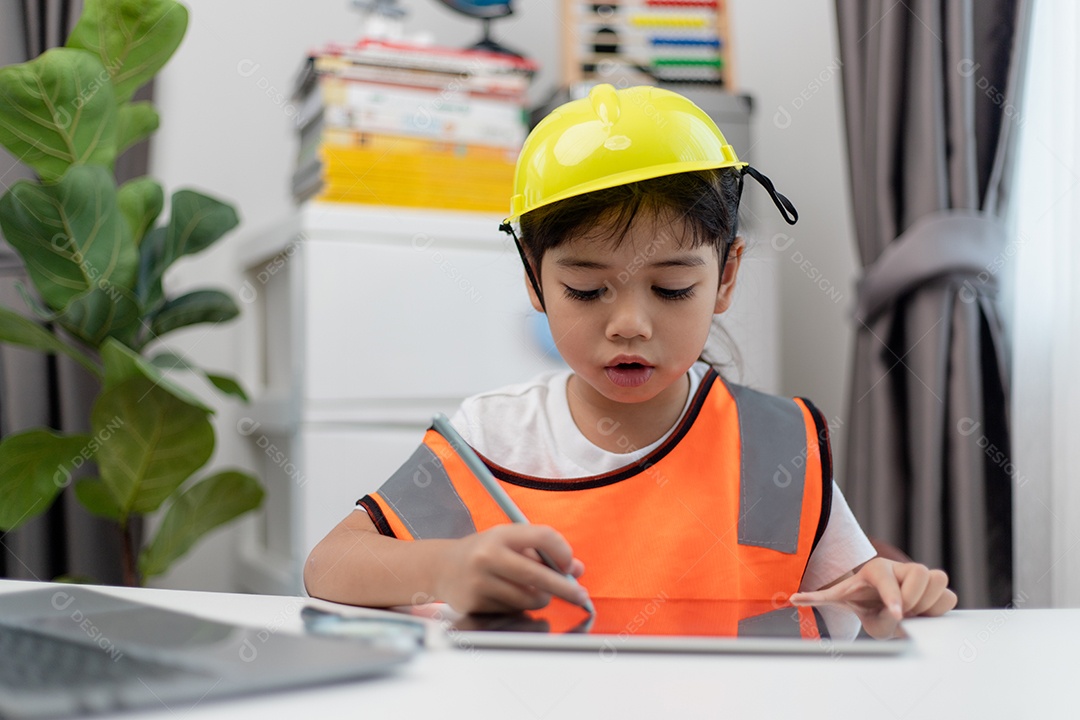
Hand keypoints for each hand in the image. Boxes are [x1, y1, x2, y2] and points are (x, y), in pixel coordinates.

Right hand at [434, 524, 587, 614]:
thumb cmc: (486, 553)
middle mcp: (488, 556)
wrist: (443, 568)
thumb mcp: (511, 543)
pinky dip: (519, 607)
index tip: (570, 566)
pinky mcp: (475, 603)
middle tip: (580, 596)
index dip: (562, 552)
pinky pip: (512, 611)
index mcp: (501, 534)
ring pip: (528, 599)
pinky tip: (507, 596)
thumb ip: (544, 553)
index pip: (543, 537)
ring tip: (534, 592)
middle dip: (564, 588)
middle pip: (537, 575)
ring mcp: (479, 581)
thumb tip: (577, 570)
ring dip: (540, 599)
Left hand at [788, 558, 956, 638]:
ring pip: (940, 582)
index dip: (894, 596)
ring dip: (929, 604)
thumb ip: (818, 598)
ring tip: (911, 613)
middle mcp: (898, 567)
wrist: (875, 603)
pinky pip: (950, 597)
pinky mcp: (935, 588)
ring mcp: (918, 575)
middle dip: (915, 599)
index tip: (897, 615)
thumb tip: (792, 598)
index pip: (887, 577)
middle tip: (902, 613)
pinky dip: (940, 610)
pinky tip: (923, 615)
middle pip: (922, 574)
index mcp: (874, 569)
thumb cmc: (859, 602)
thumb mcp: (838, 602)